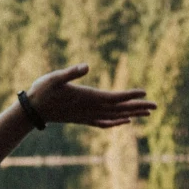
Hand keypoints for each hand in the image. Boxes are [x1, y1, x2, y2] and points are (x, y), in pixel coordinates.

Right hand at [24, 63, 154, 128]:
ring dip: (132, 113)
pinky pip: (104, 123)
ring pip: (115, 116)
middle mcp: (90, 109)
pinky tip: (125, 122)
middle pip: (119, 109)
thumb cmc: (42, 91)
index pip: (113, 97)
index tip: (145, 93)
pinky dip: (117, 122)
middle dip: (138, 106)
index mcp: (87, 97)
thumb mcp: (54, 77)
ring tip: (147, 113)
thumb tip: (86, 65)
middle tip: (156, 106)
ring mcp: (87, 116)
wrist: (32, 111)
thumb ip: (71, 72)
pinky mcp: (83, 119)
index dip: (130, 95)